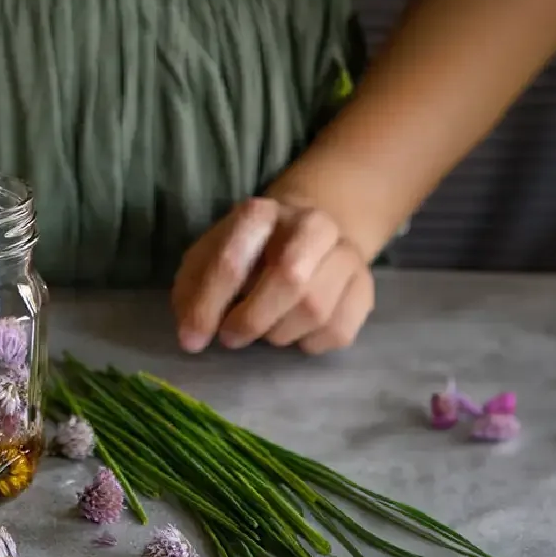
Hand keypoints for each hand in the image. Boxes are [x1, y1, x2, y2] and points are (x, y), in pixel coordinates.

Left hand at [171, 197, 374, 355]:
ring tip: (265, 329)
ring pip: (315, 309)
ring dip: (280, 333)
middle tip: (232, 338)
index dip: (208, 305)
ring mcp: (345, 253)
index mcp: (261, 213)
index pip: (233, 259)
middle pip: (289, 278)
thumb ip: (193, 294)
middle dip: (253, 319)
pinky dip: (309, 343)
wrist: (304, 237)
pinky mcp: (364, 286)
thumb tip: (191, 338)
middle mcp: (310, 224)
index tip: (193, 339)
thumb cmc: (246, 255)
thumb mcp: (207, 261)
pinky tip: (296, 332)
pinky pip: (338, 330)